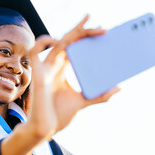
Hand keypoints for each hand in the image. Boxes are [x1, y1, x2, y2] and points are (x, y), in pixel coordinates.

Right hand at [26, 15, 119, 138]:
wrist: (45, 128)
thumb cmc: (59, 116)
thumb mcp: (83, 102)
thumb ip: (99, 95)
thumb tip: (119, 87)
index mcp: (62, 70)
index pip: (73, 47)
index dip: (85, 36)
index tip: (102, 30)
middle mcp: (54, 65)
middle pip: (68, 41)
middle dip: (83, 30)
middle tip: (102, 26)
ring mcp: (45, 67)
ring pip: (57, 42)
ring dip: (72, 33)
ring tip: (88, 27)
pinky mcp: (37, 72)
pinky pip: (35, 51)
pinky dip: (43, 42)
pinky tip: (58, 40)